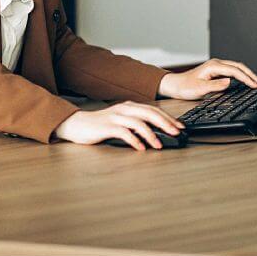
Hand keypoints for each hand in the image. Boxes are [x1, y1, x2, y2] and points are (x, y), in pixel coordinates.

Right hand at [53, 102, 185, 150]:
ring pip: (138, 122)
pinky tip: (141, 148)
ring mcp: (115, 117)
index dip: (168, 118)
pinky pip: (124, 133)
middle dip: (165, 123)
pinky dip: (134, 140)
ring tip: (159, 145)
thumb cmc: (99, 126)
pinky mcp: (106, 126)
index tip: (180, 127)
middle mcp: (123, 109)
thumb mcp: (120, 122)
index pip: (153, 110)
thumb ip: (135, 125)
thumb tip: (155, 135)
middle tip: (177, 133)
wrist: (76, 124)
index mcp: (128, 106)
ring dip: (151, 134)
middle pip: (149, 113)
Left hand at [157, 58, 256, 99]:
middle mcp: (216, 64)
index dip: (247, 78)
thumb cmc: (185, 87)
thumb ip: (215, 86)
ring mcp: (216, 66)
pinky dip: (241, 75)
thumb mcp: (200, 89)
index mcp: (213, 66)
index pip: (235, 71)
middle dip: (251, 75)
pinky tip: (245, 81)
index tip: (256, 85)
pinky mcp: (215, 70)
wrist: (175, 84)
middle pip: (239, 66)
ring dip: (247, 74)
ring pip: (236, 67)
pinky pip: (232, 70)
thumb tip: (230, 82)